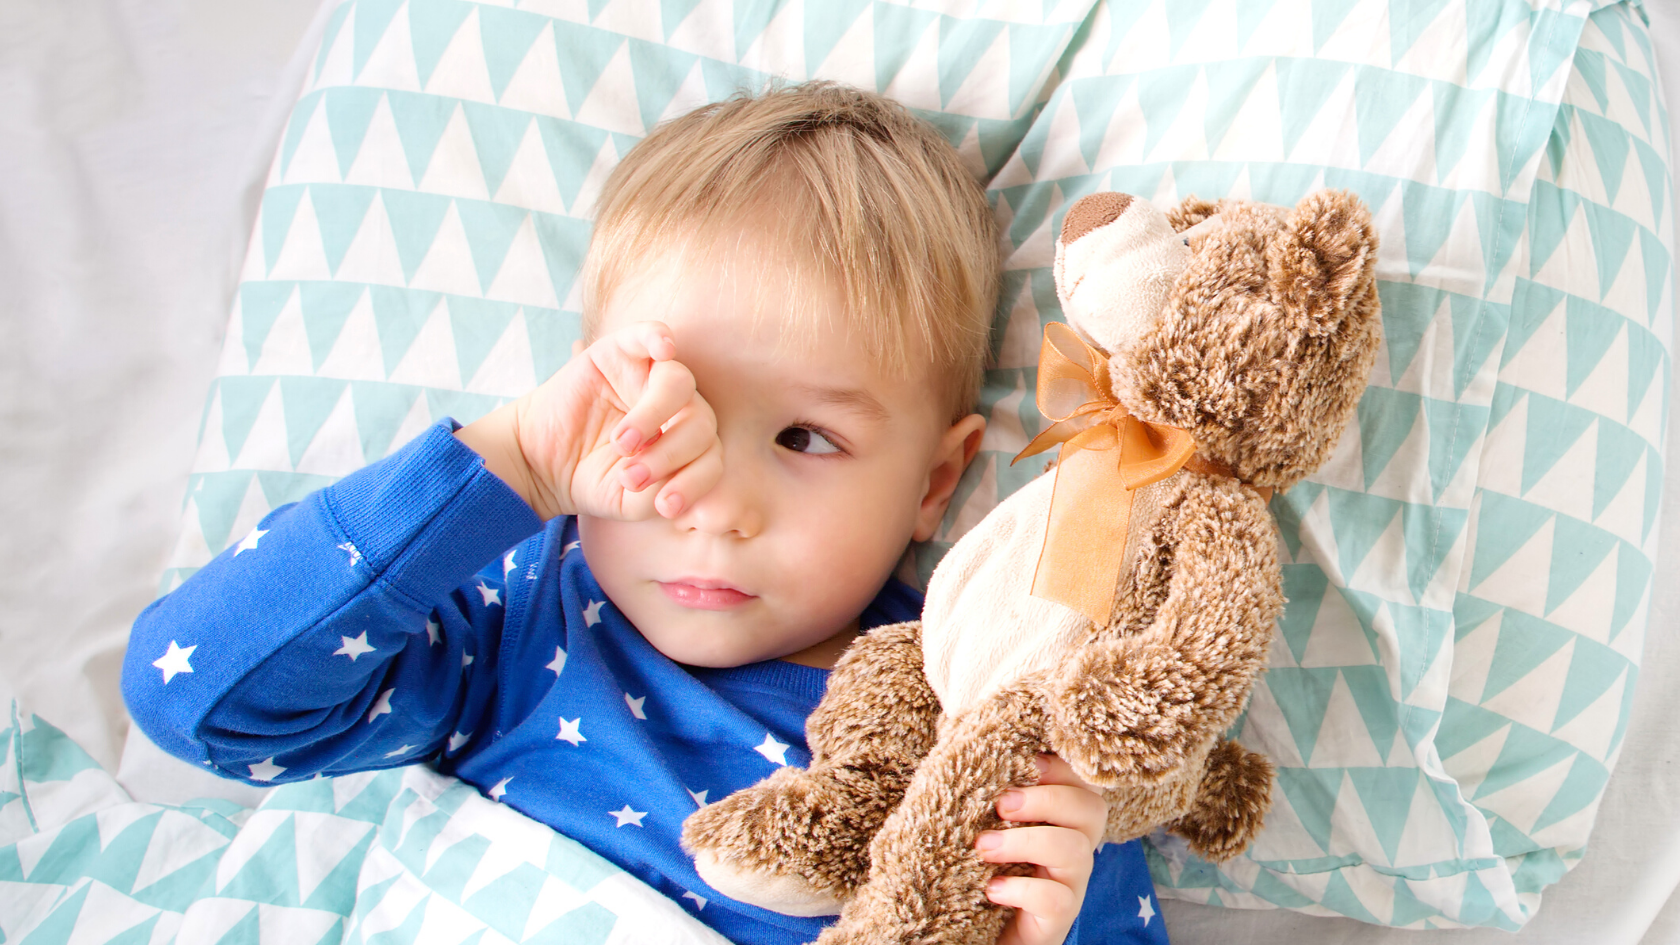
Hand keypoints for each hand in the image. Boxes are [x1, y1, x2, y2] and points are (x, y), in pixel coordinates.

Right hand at [456, 321, 721, 521]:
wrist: (542, 461)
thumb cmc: (593, 479)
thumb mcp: (628, 500)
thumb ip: (659, 494)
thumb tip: (672, 484)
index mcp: (688, 444)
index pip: (711, 458)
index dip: (693, 483)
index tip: (663, 506)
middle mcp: (678, 409)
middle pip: (702, 421)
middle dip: (669, 456)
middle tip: (629, 476)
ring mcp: (650, 376)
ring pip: (679, 382)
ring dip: (654, 416)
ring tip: (622, 443)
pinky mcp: (621, 351)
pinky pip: (649, 333)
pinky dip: (658, 336)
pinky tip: (663, 348)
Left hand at [977, 755, 1105, 944]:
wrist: (980, 927)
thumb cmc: (987, 864)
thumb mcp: (991, 823)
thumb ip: (992, 791)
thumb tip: (962, 736)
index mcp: (1064, 817)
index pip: (1083, 781)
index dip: (1059, 767)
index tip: (1023, 763)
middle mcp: (1077, 846)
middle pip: (1091, 809)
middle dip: (1045, 799)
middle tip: (1000, 805)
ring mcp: (1071, 882)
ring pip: (1075, 850)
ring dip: (1024, 842)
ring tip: (982, 847)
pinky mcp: (1059, 918)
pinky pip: (1057, 899)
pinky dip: (1022, 890)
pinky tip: (991, 889)